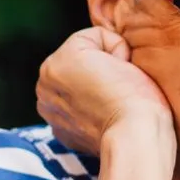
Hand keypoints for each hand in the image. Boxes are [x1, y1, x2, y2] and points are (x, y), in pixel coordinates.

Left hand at [36, 26, 172, 155]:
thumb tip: (104, 59)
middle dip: (99, 68)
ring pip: (77, 84)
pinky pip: (76, 108)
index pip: (93, 40)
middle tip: (119, 85)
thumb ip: (103, 44)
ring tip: (111, 102)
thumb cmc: (133, 94)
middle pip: (80, 61)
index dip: (116, 50)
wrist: (135, 139)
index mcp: (54, 63)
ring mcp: (50, 112)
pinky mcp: (60, 132)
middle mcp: (44, 86)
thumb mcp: (120, 49)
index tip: (124, 68)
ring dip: (91, 88)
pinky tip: (103, 117)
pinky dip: (87, 110)